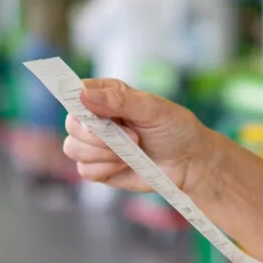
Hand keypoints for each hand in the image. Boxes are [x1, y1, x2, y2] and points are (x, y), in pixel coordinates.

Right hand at [63, 79, 214, 193]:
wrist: (190, 163)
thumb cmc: (175, 129)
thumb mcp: (154, 109)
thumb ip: (120, 100)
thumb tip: (84, 94)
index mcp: (108, 96)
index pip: (77, 91)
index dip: (77, 99)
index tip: (88, 107)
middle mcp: (97, 119)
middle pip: (72, 124)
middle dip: (97, 135)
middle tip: (132, 136)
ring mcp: (96, 145)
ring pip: (73, 148)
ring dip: (102, 153)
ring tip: (131, 151)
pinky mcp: (99, 168)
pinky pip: (84, 170)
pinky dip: (105, 168)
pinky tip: (125, 163)